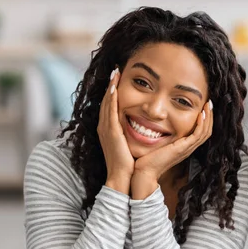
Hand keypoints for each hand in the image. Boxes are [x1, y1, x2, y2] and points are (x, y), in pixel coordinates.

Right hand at [98, 68, 133, 193]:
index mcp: (109, 130)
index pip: (110, 106)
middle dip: (110, 85)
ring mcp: (106, 129)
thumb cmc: (129, 164)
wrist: (123, 177)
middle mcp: (104, 127)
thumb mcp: (129, 145)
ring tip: (115, 73)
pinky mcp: (110, 132)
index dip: (113, 92)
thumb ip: (132, 135)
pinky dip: (111, 98)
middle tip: (115, 70)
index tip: (118, 79)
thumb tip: (142, 129)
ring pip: (106, 103)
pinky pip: (110, 111)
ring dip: (110, 86)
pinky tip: (114, 87)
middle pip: (106, 101)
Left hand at [131, 100, 212, 199]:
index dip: (205, 120)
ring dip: (208, 118)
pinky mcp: (183, 148)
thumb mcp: (157, 143)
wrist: (145, 172)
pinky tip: (201, 114)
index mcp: (184, 147)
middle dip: (210, 116)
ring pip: (205, 132)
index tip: (204, 107)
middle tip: (210, 103)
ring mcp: (187, 149)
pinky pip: (197, 135)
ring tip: (208, 106)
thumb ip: (161, 135)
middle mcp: (188, 148)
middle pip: (207, 131)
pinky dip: (201, 124)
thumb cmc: (147, 159)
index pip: (201, 132)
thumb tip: (156, 123)